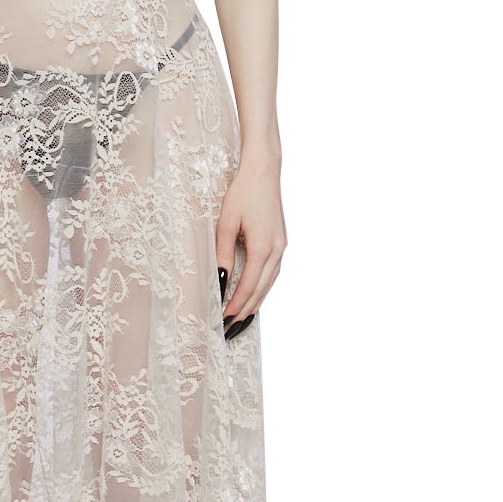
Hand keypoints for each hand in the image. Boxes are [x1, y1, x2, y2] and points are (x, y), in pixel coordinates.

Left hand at [216, 162, 285, 335]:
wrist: (264, 171)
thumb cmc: (242, 193)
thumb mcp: (225, 223)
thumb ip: (222, 254)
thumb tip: (220, 281)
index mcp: (263, 247)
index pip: (248, 286)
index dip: (236, 306)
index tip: (223, 320)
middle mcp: (277, 250)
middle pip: (261, 290)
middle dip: (245, 312)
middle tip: (230, 330)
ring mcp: (282, 247)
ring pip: (269, 284)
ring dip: (255, 303)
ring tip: (242, 321)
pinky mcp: (281, 242)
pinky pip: (273, 273)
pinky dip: (262, 288)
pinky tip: (254, 296)